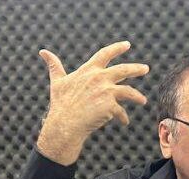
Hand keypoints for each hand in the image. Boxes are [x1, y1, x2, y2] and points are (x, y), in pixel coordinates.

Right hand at [37, 41, 148, 164]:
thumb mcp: (57, 81)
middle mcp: (100, 78)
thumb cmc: (60, 104)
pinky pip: (121, 112)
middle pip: (124, 70)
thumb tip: (43, 52)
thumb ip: (54, 65)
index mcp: (89, 70)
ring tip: (143, 101)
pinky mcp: (110, 106)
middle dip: (137, 69)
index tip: (127, 44)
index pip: (105, 54)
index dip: (117, 48)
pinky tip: (124, 122)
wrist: (65, 124)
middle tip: (146, 69)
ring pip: (129, 91)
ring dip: (138, 97)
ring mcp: (106, 92)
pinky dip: (123, 118)